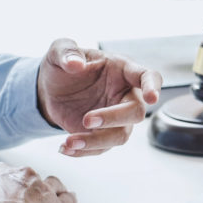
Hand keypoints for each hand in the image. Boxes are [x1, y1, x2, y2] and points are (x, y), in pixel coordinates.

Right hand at [0, 162, 76, 202]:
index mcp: (0, 173)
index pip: (8, 174)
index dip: (9, 186)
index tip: (8, 194)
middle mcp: (25, 176)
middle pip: (31, 179)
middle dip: (29, 190)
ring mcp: (44, 190)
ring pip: (53, 185)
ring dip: (51, 193)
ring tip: (49, 202)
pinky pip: (69, 200)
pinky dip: (69, 201)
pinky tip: (68, 202)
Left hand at [38, 39, 162, 156]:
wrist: (50, 89)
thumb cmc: (63, 66)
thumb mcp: (58, 51)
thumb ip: (66, 52)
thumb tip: (75, 64)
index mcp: (122, 70)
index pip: (148, 76)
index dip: (152, 86)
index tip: (152, 98)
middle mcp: (125, 95)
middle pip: (136, 112)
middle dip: (113, 118)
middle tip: (86, 120)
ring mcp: (117, 117)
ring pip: (121, 135)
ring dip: (97, 141)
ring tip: (70, 141)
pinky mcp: (103, 134)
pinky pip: (102, 148)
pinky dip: (83, 151)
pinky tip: (65, 147)